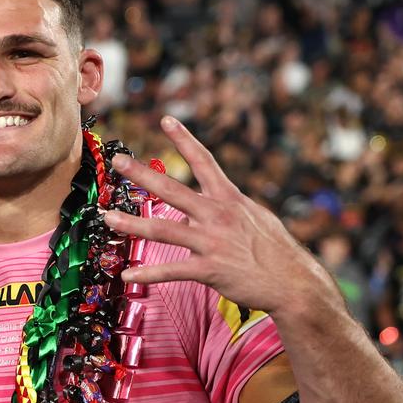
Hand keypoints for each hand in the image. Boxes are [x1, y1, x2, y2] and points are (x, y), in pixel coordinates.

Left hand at [103, 116, 327, 312]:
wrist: (294, 282)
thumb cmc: (276, 251)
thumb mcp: (256, 217)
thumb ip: (232, 207)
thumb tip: (221, 199)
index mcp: (228, 198)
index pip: (203, 161)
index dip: (184, 139)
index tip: (166, 119)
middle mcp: (216, 215)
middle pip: (172, 189)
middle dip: (142, 174)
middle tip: (118, 161)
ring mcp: (211, 242)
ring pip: (162, 230)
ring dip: (131, 224)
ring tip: (108, 218)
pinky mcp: (209, 269)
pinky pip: (171, 270)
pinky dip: (147, 273)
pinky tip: (128, 275)